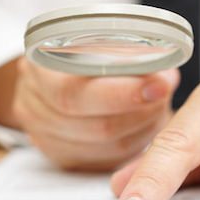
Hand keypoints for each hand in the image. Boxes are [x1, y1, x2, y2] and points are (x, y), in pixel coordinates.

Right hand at [10, 58, 178, 170]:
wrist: (50, 74)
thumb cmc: (80, 51)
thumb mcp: (98, 39)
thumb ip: (127, 53)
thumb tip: (163, 76)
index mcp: (39, 69)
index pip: (75, 92)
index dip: (122, 93)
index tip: (160, 85)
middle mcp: (34, 105)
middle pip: (96, 126)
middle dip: (141, 112)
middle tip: (164, 97)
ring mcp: (45, 136)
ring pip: (108, 146)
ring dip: (143, 128)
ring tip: (158, 107)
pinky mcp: (63, 156)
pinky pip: (107, 160)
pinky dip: (133, 143)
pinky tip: (144, 125)